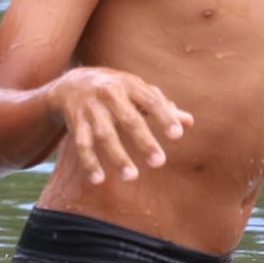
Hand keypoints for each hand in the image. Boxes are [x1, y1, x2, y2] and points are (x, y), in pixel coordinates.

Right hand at [45, 67, 193, 184]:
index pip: (151, 101)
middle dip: (144, 141)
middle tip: (159, 162)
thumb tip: (189, 122)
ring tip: (132, 176)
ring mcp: (92, 109)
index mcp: (130, 85)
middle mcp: (110, 95)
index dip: (164, 117)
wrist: (73, 83)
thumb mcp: (139, 92)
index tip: (177, 135)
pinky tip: (98, 179)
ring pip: (104, 134)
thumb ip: (163, 107)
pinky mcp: (77, 122)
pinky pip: (81, 144)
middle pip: (128, 120)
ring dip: (117, 156)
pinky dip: (89, 162)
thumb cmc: (118, 90)